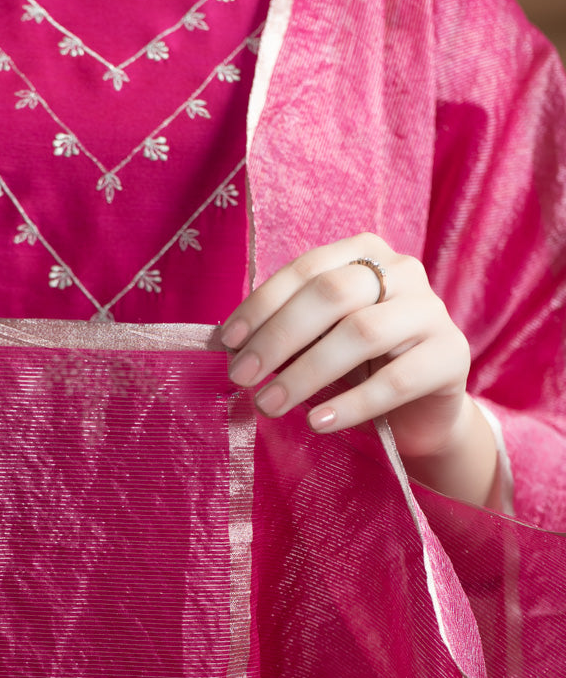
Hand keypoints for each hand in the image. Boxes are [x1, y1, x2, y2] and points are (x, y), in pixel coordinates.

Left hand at [220, 234, 471, 462]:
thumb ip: (285, 335)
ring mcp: (431, 312)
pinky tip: (318, 423)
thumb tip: (226, 344)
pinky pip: (397, 380)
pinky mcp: (451, 356)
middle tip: (241, 378)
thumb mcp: (317, 344)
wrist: (419, 413)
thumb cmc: (359, 370)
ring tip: (268, 405)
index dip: (263, 306)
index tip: (227, 344)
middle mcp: (403, 271)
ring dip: (306, 372)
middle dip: (279, 337)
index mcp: (364, 254)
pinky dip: (351, 404)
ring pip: (361, 334)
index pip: (307, 270)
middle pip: (333, 294)